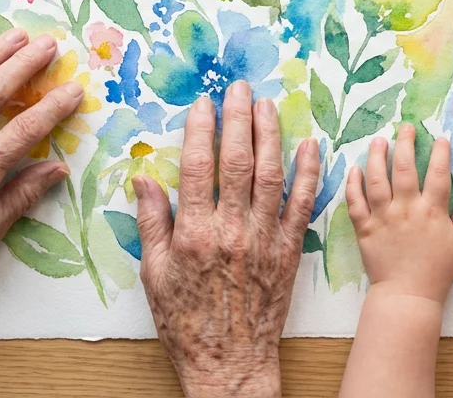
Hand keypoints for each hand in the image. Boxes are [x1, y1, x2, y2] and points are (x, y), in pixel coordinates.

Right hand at [133, 82, 319, 397]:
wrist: (229, 363)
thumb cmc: (186, 322)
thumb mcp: (154, 275)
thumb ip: (152, 223)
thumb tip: (143, 177)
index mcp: (193, 233)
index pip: (196, 167)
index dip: (199, 129)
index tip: (201, 104)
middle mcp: (231, 230)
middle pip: (237, 161)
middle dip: (238, 118)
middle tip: (238, 88)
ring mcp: (264, 239)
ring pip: (271, 175)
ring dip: (270, 134)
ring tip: (267, 104)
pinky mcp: (289, 251)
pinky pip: (302, 205)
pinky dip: (309, 173)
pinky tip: (309, 145)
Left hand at [345, 123, 452, 305]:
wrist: (407, 295)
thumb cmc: (437, 270)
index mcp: (432, 212)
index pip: (438, 174)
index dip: (440, 153)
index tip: (440, 138)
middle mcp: (406, 210)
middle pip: (404, 169)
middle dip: (405, 144)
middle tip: (406, 128)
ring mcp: (383, 218)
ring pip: (376, 180)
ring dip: (376, 156)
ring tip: (378, 141)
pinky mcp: (365, 229)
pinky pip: (355, 202)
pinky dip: (353, 184)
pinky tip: (353, 169)